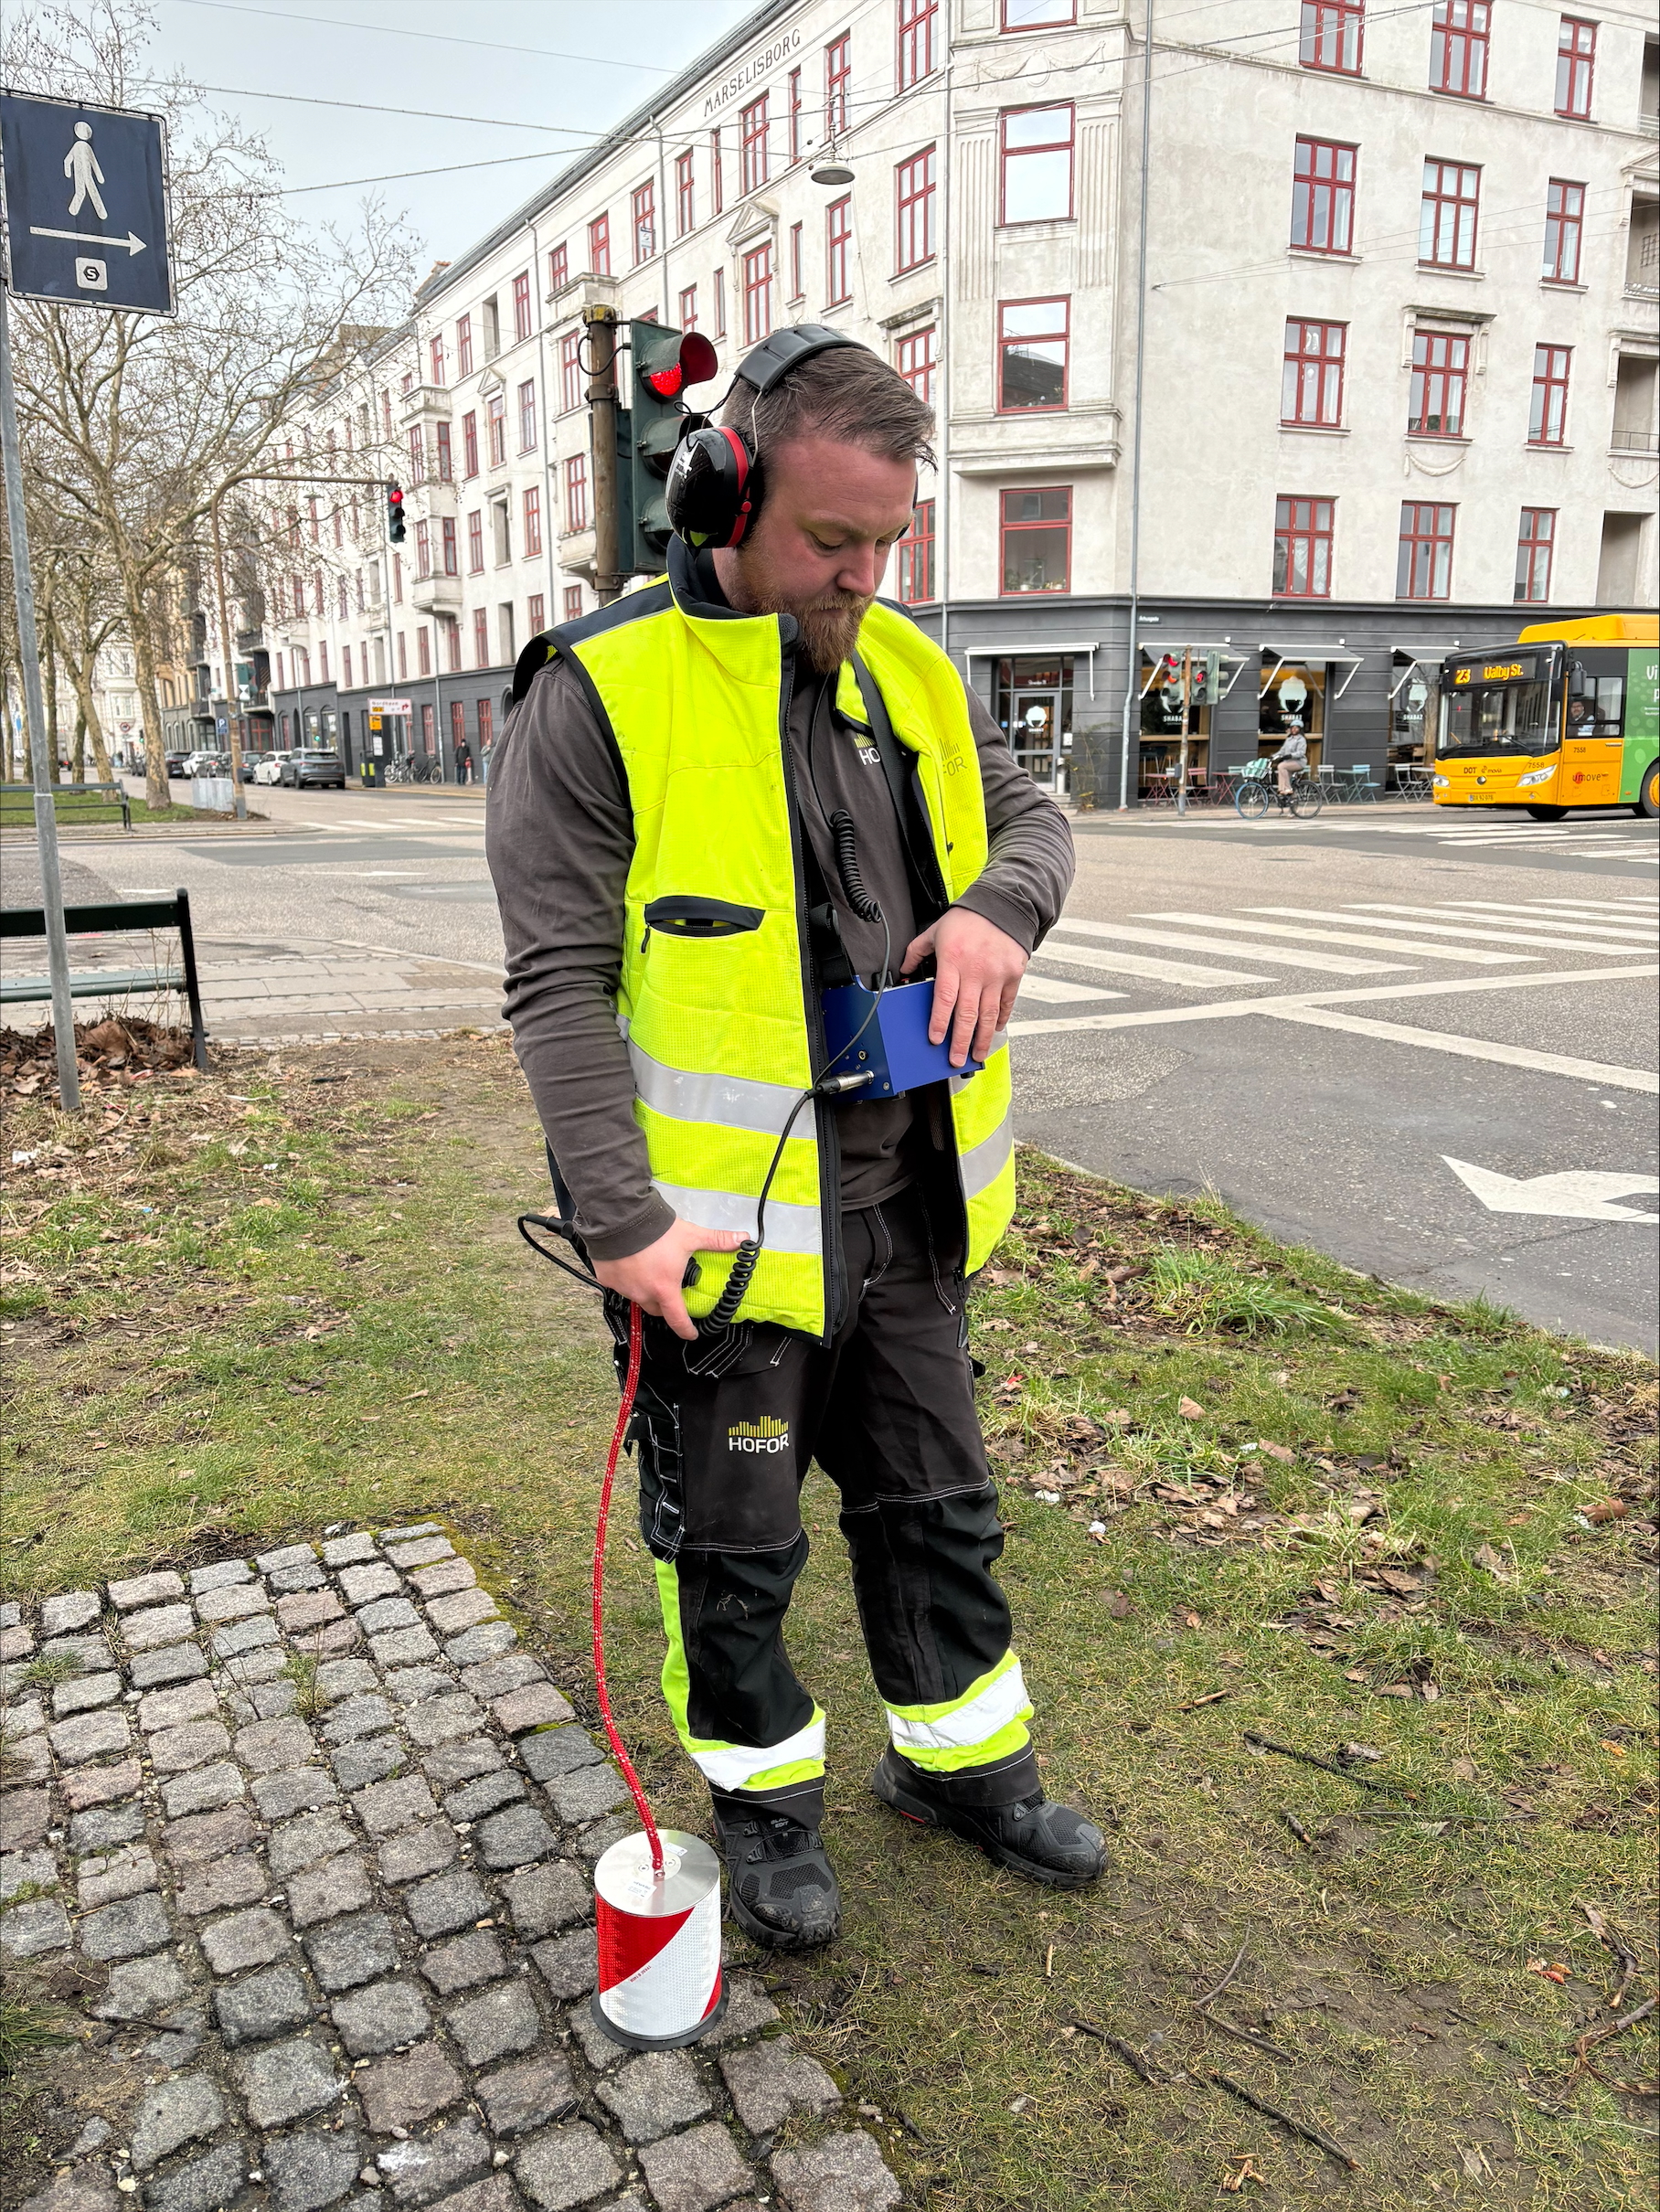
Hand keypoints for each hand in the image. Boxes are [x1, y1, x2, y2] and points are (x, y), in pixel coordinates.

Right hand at [593, 1215, 746, 1342]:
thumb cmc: (656, 1231)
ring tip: (649, 1270)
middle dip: (665, 1304)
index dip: (686, 1330)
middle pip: (657, 1309)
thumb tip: (743, 1240)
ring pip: (637, 1296)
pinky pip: (619, 1284)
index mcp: (665, 1289)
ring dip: (644, 1289)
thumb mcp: (690, 1236)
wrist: (621, 1218)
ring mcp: (623, 1288)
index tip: (691, 1334)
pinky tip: (629, 1263)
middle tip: (670, 1290)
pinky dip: (625, 1278)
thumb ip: (717, 1241)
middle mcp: (643, 1294)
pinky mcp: (607, 1278)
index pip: (677, 1320)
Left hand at [900, 907, 1026, 1069]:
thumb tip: (905, 970)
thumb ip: (917, 951)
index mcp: (953, 960)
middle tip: (956, 1059)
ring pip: (988, 1014)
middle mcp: (975, 970)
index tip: (935, 1040)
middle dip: (960, 1041)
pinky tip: (994, 1030)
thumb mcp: (936, 931)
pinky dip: (1001, 1019)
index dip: (939, 1022)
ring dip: (981, 1038)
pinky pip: (1006, 1003)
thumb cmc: (968, 918)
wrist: (1003, 905)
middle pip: (966, 1014)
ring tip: (977, 1054)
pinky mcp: (1013, 975)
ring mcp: (996, 974)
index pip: (944, 998)